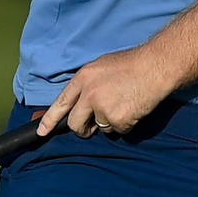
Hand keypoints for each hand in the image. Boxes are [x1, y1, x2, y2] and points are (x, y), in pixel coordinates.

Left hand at [37, 49, 175, 138]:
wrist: (156, 67)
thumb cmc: (132, 64)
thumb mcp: (102, 66)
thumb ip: (88, 85)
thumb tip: (82, 104)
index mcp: (83, 78)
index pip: (61, 102)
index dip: (49, 119)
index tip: (41, 132)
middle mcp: (89, 94)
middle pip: (75, 123)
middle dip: (82, 129)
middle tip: (91, 128)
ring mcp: (103, 108)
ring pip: (100, 127)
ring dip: (111, 122)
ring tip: (125, 103)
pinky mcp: (118, 119)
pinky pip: (119, 130)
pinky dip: (126, 124)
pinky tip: (134, 108)